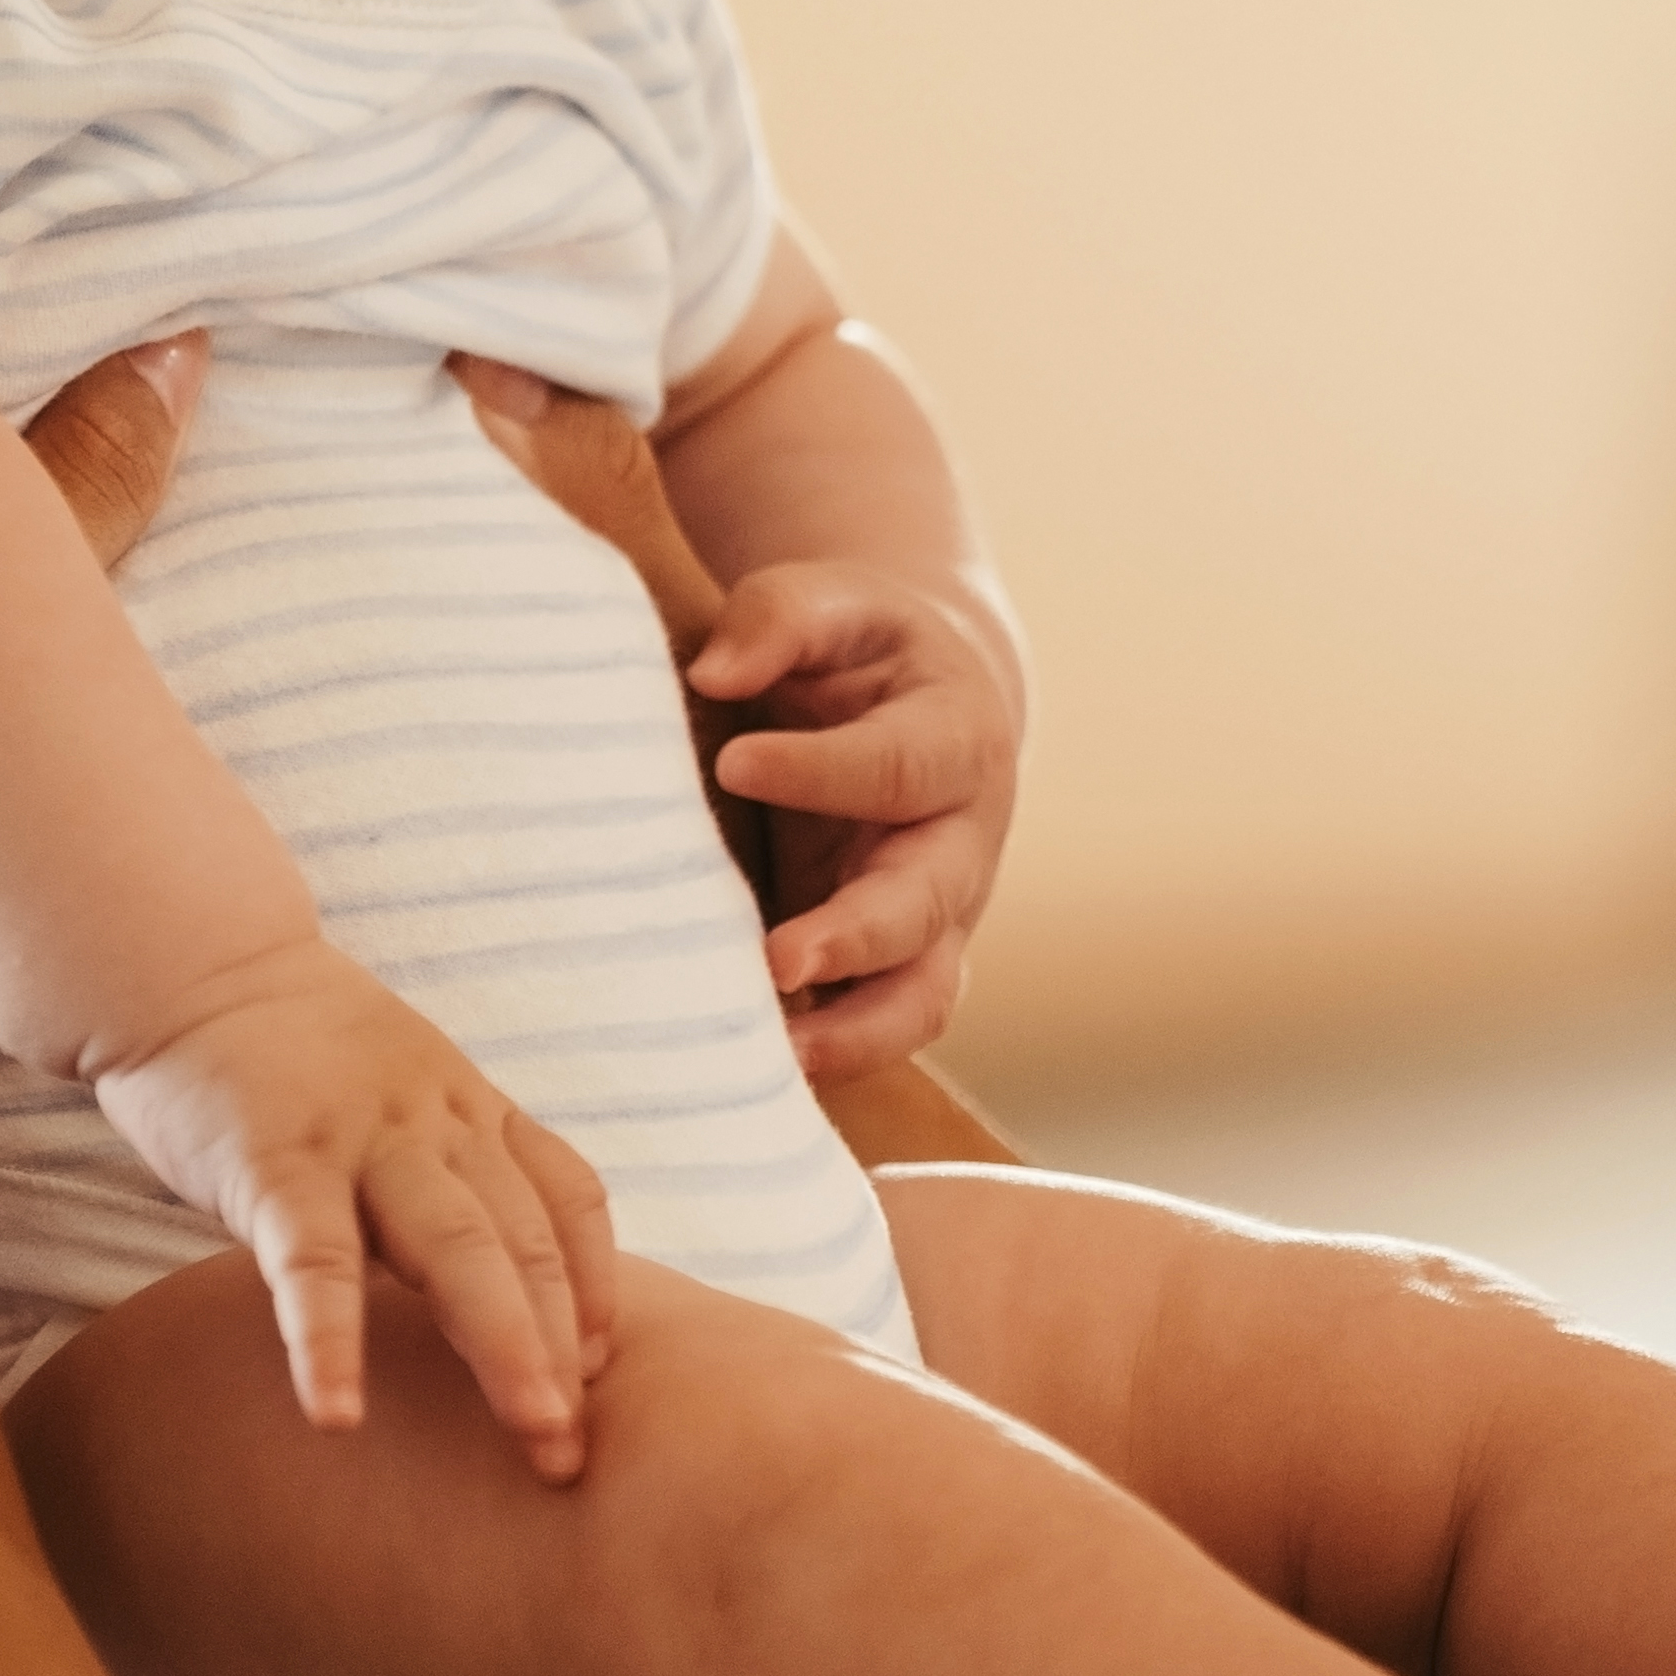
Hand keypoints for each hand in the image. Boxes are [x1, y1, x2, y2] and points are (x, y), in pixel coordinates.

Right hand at [88, 938, 621, 1481]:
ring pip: (456, 1246)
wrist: (191, 965)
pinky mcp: (273, 1164)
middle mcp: (437, 1123)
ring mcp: (361, 1140)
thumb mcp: (402, 1097)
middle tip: (576, 1451)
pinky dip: (329, 1340)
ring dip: (505, 1344)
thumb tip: (499, 1292)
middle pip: (527, 1239)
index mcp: (472, 1111)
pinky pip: (313, 1261)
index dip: (596, 1287)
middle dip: (563, 1348)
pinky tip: (338, 1413)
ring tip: (533, 1436)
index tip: (605, 1370)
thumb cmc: (295, 1056)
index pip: (568, 1199)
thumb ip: (449, 1176)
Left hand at [686, 560, 1018, 1079]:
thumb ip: (779, 618)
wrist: (919, 704)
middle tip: (777, 959)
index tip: (734, 762)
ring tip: (777, 1057)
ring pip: (922, 996)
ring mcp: (936, 919)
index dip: (821, 768)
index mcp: (955, 739)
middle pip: (927, 902)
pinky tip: (751, 1070)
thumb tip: (716, 670)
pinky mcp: (896, 968)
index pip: (897, 763)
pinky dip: (829, 1056)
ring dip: (856, 1033)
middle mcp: (960, 842)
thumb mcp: (832, 604)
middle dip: (857, 936)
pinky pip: (879, 1029)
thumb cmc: (859, 650)